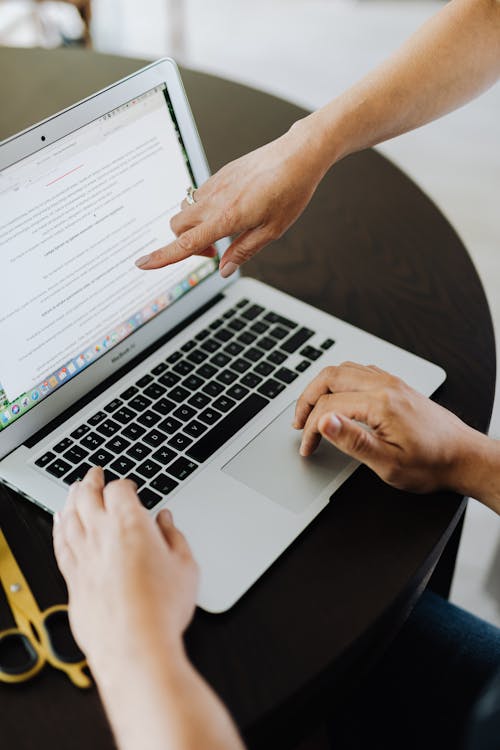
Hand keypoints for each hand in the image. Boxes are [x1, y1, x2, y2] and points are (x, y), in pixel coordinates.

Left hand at [53, 467, 197, 672]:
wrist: (135, 647)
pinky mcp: (73, 579)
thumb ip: (175, 537)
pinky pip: (60, 543)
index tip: (130, 487)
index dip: (125, 484)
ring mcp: (83, 556)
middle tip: (94, 473)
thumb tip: (166, 521)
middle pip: (87, 495)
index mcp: (131, 524)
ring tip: (74, 490)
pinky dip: (58, 527)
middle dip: (91, 480)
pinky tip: (60, 522)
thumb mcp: (186, 566)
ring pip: (69, 516)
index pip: (119, 490)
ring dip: (71, 498)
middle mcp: (102, 535)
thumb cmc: (162, 609)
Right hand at [135, 119, 327, 276]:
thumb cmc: (290, 192)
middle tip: (214, 248)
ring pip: (185, 210)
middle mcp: (214, 201)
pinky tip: (229, 208)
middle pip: (176, 227)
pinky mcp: (219, 175)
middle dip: (184, 242)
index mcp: (226, 218)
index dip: (162, 257)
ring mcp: (214, 185)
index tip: (142, 264)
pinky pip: (199, 196)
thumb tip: (224, 270)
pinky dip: (204, 209)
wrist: (297, 155)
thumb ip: (243, 251)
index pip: (185, 244)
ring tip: (222, 229)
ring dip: (194, 225)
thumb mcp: (272, 231)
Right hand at [294, 362, 477, 492]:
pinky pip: (359, 370)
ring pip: (343, 369)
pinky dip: (339, 381)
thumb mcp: (387, 463)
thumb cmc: (431, 464)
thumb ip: (352, 441)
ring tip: (311, 410)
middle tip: (298, 422)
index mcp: (380, 403)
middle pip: (330, 377)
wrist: (463, 457)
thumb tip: (324, 421)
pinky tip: (337, 398)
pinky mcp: (396, 385)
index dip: (311, 427)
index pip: (329, 406)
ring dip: (321, 387)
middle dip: (307, 399)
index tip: (307, 447)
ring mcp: (391, 382)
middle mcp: (385, 385)